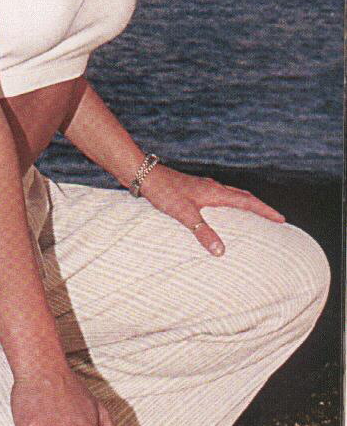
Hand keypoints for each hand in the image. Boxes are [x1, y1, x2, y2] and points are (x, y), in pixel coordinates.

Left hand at [140, 164, 284, 256]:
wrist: (144, 175)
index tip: (281, 219)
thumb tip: (221, 251)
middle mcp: (212, 188)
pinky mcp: (192, 190)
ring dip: (244, 206)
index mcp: (215, 192)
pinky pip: (218, 198)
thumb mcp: (184, 214)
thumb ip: (202, 232)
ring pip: (230, 196)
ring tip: (252, 218)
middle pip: (242, 197)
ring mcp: (202, 188)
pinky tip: (219, 215)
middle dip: (259, 208)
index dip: (265, 211)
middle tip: (273, 219)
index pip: (247, 202)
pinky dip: (228, 206)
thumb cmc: (164, 192)